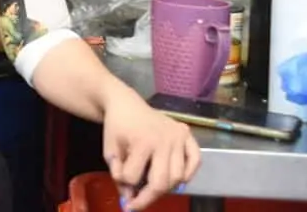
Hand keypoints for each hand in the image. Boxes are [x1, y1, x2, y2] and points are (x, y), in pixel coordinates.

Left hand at [102, 89, 199, 210]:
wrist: (125, 104)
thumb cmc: (116, 127)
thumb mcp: (109, 150)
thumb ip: (118, 174)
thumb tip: (130, 197)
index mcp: (142, 142)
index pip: (133, 176)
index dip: (124, 184)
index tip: (121, 187)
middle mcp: (164, 140)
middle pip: (161, 182)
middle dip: (148, 197)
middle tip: (138, 202)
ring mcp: (178, 137)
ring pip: (178, 176)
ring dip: (166, 188)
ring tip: (153, 187)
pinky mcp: (187, 134)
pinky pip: (196, 160)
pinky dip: (189, 173)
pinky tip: (178, 179)